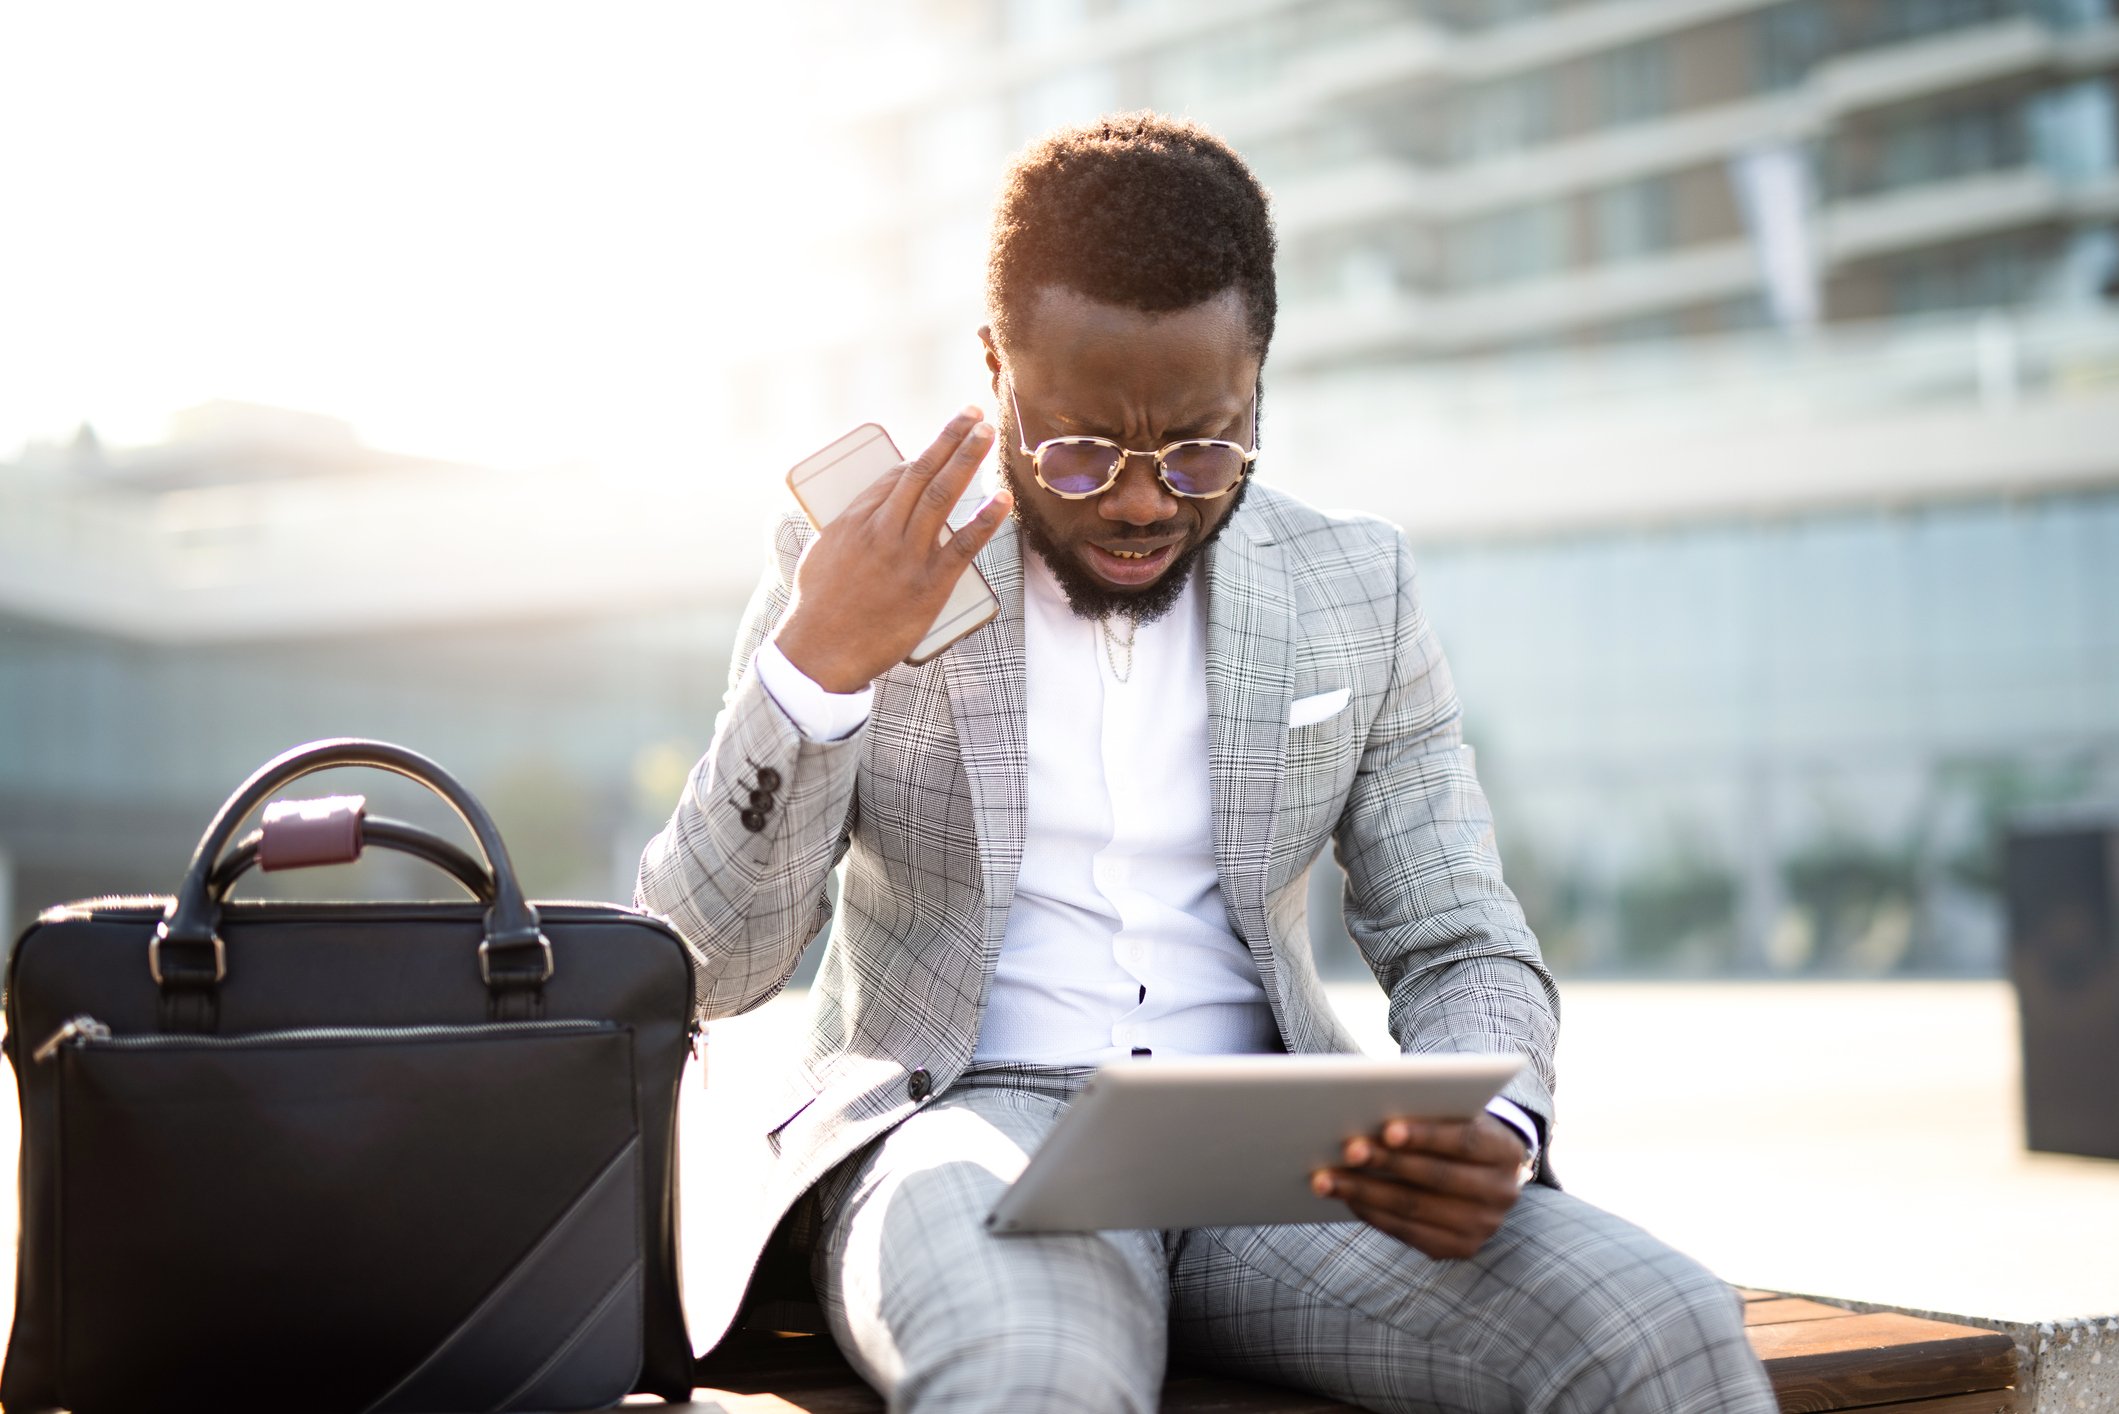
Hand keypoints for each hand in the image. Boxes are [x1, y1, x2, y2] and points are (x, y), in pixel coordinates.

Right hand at [775, 409, 1011, 691]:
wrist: (820, 652)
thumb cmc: (817, 608)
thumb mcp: (821, 555)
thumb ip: (846, 530)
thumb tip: (864, 514)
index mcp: (854, 521)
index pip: (894, 477)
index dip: (924, 457)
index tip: (944, 442)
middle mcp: (882, 531)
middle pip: (921, 473)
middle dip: (950, 439)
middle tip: (973, 414)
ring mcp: (906, 557)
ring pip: (942, 496)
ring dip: (967, 459)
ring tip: (987, 434)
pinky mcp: (928, 586)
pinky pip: (963, 546)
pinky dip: (985, 520)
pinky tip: (1002, 500)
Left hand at [1311, 1113, 1528, 1259]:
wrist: (1486, 1175)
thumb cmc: (1455, 1131)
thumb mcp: (1455, 1114)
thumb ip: (1428, 1109)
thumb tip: (1371, 1105)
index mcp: (1506, 1150)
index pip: (1466, 1141)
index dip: (1427, 1135)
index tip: (1387, 1129)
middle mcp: (1502, 1192)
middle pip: (1436, 1178)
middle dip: (1387, 1163)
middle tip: (1347, 1150)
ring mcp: (1483, 1226)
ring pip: (1415, 1209)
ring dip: (1365, 1193)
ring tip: (1326, 1179)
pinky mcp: (1460, 1248)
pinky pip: (1408, 1233)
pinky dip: (1373, 1214)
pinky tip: (1346, 1198)